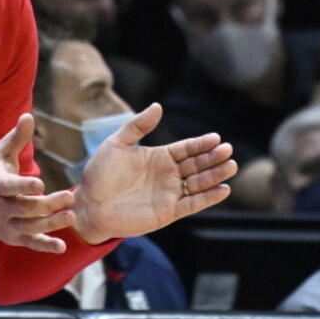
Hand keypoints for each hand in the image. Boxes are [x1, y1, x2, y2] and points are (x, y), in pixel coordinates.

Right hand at [0, 113, 77, 252]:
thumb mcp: (0, 154)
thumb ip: (16, 137)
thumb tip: (28, 115)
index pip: (10, 187)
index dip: (23, 187)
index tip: (41, 184)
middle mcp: (1, 207)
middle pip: (24, 208)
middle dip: (46, 205)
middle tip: (70, 198)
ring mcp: (8, 225)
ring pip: (29, 227)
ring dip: (50, 224)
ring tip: (71, 217)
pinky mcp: (15, 238)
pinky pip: (30, 244)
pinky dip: (45, 246)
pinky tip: (62, 246)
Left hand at [71, 103, 236, 244]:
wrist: (89, 204)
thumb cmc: (100, 174)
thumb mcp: (116, 144)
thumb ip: (137, 126)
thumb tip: (158, 106)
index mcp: (158, 157)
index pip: (186, 149)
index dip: (201, 144)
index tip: (216, 138)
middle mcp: (168, 175)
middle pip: (197, 164)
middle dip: (212, 157)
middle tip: (228, 150)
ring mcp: (170, 193)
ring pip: (199, 183)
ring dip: (215, 175)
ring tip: (230, 166)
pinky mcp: (168, 212)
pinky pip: (193, 204)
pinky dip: (208, 198)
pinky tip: (223, 190)